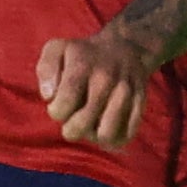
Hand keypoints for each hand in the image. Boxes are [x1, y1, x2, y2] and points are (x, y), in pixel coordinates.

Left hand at [39, 24, 154, 148]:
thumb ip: (46, 70)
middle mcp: (105, 80)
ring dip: (94, 135)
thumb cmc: (83, 54)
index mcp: (82, 67)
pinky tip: (105, 126)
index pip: (63, 105)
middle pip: (82, 125)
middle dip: (71, 129)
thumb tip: (49, 96)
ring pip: (106, 135)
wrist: (126, 47)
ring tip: (90, 123)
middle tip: (73, 118)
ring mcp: (125, 93)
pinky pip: (126, 136)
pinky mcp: (140, 104)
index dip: (56, 112)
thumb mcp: (57, 49)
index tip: (58, 105)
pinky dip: (113, 139)